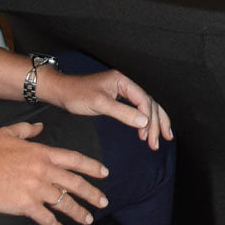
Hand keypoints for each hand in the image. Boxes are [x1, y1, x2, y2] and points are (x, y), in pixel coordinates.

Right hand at [0, 121, 109, 224]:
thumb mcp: (9, 132)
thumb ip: (27, 129)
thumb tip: (40, 126)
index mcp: (43, 153)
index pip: (75, 160)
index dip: (92, 167)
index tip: (104, 173)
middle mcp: (45, 171)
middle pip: (76, 183)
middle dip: (92, 193)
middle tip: (103, 201)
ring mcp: (37, 189)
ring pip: (65, 202)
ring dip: (79, 212)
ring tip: (88, 218)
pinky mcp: (26, 205)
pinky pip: (46, 219)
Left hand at [50, 68, 174, 149]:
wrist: (62, 91)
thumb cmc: (77, 95)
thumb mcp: (99, 104)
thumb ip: (123, 112)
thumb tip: (144, 122)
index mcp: (124, 81)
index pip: (144, 100)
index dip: (149, 118)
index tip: (147, 135)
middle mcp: (127, 83)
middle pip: (149, 103)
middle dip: (156, 123)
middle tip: (155, 143)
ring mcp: (124, 90)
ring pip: (147, 106)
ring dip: (156, 122)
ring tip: (163, 138)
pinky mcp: (120, 97)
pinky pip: (138, 107)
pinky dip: (146, 119)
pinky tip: (149, 129)